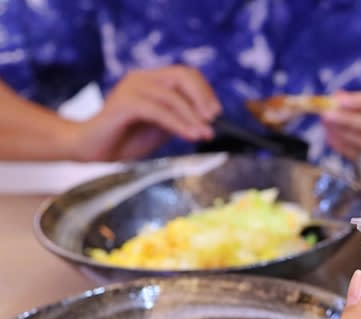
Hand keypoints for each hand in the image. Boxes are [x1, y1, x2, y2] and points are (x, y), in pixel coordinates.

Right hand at [71, 65, 220, 161]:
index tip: (217, 113)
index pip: (186, 74)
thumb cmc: (127, 139)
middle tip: (214, 120)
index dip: (205, 91)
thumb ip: (182, 117)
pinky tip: (190, 135)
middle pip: (181, 76)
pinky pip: (157, 110)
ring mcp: (131, 88)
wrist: (92, 149)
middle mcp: (141, 78)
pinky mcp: (123, 103)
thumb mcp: (162, 126)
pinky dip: (178, 123)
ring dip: (193, 117)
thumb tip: (210, 120)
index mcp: (152, 80)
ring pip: (171, 96)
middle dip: (202, 98)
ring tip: (205, 134)